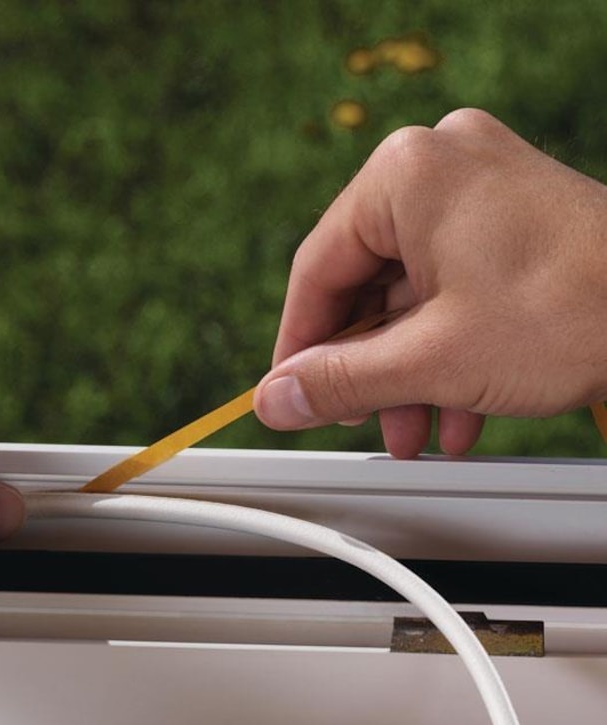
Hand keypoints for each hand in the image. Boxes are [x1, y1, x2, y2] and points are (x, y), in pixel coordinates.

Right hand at [254, 108, 606, 457]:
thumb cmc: (577, 310)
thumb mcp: (431, 360)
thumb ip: (339, 381)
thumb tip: (276, 399)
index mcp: (407, 175)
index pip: (317, 271)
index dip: (298, 346)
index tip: (291, 392)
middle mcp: (442, 167)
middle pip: (367, 286)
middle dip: (369, 369)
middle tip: (360, 419)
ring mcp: (484, 189)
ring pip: (414, 295)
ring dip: (410, 372)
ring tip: (418, 428)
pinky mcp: (516, 218)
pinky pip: (455, 287)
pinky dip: (449, 349)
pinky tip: (458, 407)